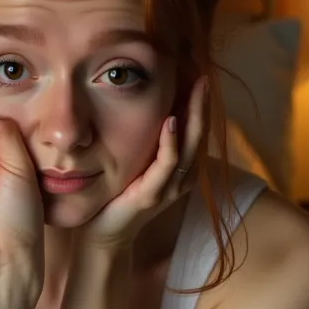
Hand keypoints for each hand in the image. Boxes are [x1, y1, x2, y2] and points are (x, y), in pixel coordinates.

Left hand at [80, 77, 207, 247]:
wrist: (103, 232)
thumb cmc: (120, 195)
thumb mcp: (139, 163)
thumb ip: (150, 142)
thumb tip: (152, 107)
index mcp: (181, 170)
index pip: (198, 132)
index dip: (202, 106)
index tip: (200, 76)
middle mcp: (181, 178)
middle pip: (200, 136)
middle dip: (203, 106)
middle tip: (204, 77)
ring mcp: (168, 188)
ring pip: (190, 148)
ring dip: (194, 117)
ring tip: (196, 90)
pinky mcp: (151, 195)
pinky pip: (167, 165)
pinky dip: (171, 143)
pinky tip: (171, 121)